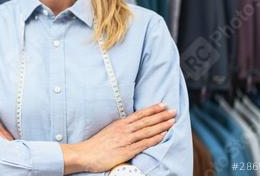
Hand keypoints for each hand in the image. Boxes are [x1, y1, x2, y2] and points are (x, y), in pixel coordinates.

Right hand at [61, 103, 175, 173]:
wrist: (86, 153)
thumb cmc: (97, 144)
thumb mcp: (110, 131)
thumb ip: (121, 128)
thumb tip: (132, 125)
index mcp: (120, 124)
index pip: (140, 114)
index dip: (152, 109)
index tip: (163, 105)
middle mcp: (124, 129)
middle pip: (146, 120)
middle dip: (161, 115)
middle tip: (173, 111)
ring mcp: (126, 140)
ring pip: (147, 130)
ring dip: (161, 125)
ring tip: (172, 121)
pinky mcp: (126, 150)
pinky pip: (143, 144)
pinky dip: (154, 139)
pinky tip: (162, 135)